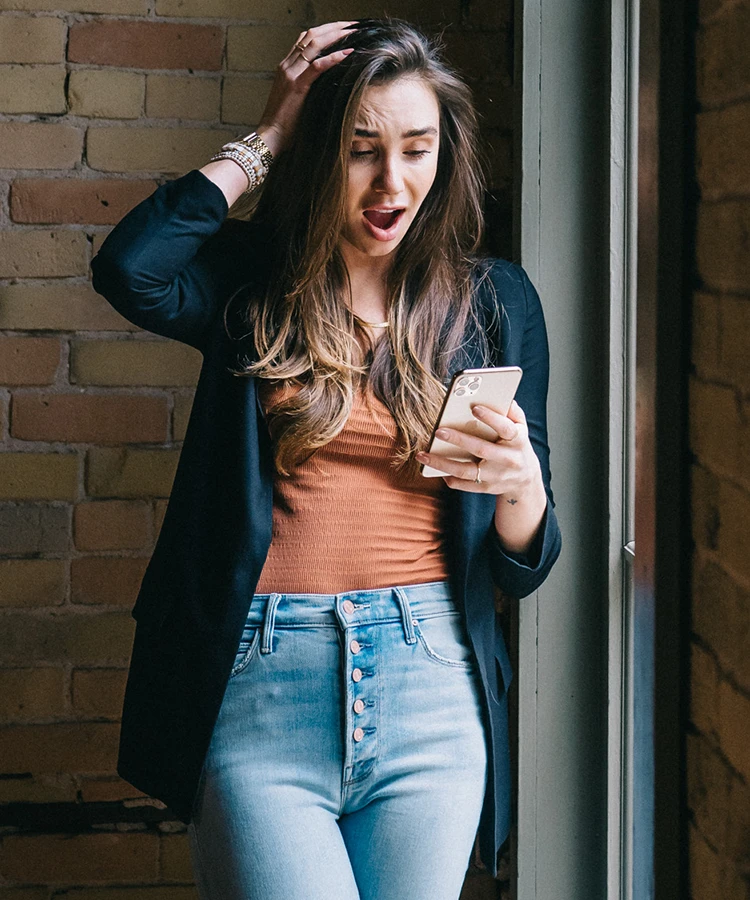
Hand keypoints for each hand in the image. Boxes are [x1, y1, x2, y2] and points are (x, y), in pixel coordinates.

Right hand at [257, 21, 357, 156]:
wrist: (271, 136)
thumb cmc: (285, 123)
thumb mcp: (296, 98)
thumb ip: (306, 86)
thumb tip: (327, 84)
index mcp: (286, 67)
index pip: (305, 38)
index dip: (324, 30)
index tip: (343, 29)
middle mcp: (287, 65)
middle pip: (311, 35)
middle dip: (333, 27)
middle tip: (353, 25)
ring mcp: (290, 73)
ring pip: (313, 44)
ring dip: (335, 35)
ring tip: (353, 33)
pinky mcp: (297, 86)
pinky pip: (317, 66)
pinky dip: (333, 58)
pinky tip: (347, 53)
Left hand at [415, 400, 542, 497]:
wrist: (525, 480)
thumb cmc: (516, 446)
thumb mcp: (521, 428)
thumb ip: (513, 412)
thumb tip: (503, 396)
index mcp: (517, 441)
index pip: (505, 428)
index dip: (491, 418)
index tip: (474, 407)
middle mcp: (508, 460)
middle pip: (481, 450)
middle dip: (459, 439)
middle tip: (438, 431)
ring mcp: (496, 476)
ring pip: (466, 471)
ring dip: (442, 463)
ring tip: (422, 455)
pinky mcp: (485, 488)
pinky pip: (463, 485)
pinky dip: (448, 477)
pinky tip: (433, 468)